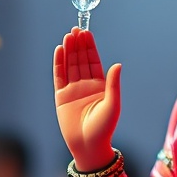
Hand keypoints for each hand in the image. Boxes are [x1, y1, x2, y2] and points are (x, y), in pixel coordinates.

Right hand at [53, 27, 120, 170]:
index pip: (93, 62)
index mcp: (99, 86)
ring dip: (69, 51)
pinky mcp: (61, 97)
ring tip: (68, 36)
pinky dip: (59, 63)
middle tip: (76, 30)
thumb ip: (112, 84)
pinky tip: (59, 51)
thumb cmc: (104, 128)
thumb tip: (117, 64)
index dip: (90, 47)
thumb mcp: (112, 104)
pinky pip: (59, 77)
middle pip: (80, 60)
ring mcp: (72, 91)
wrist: (88, 146)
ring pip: (70, 66)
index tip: (86, 33)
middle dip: (78, 45)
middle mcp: (85, 86)